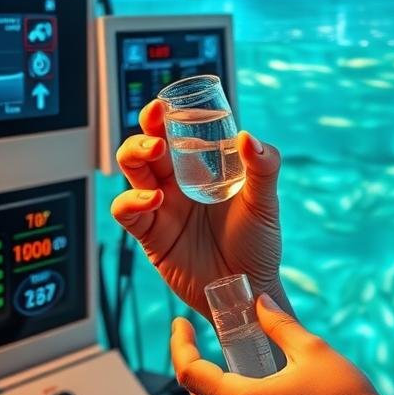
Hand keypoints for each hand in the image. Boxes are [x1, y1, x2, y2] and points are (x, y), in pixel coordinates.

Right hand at [111, 99, 286, 318]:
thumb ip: (264, 168)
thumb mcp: (265, 202)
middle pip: (146, 148)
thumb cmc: (259, 244)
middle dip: (143, 133)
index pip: (175, 135)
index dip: (163, 118)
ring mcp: (162, 208)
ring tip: (154, 154)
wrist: (248, 288)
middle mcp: (178, 184)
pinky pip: (127, 212)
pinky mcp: (151, 235)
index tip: (164, 106)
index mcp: (202, 170)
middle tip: (156, 131)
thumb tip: (249, 138)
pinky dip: (132, 201)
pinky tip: (153, 201)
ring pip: (132, 172)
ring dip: (134, 155)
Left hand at [171, 294, 393, 394]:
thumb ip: (279, 324)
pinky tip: (245, 391)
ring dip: (211, 388)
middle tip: (198, 338)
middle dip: (194, 364)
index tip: (180, 324)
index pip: (189, 372)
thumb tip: (261, 301)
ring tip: (223, 362)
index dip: (179, 344)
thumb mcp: (312, 351)